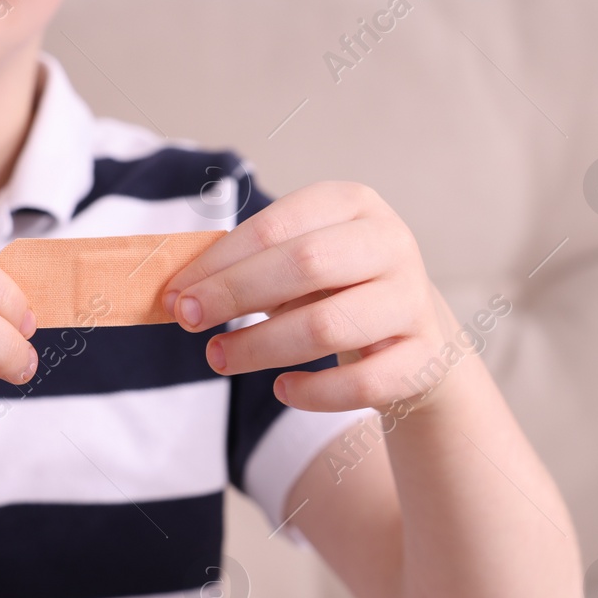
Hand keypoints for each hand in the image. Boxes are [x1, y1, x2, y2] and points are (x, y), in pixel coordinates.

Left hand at [162, 182, 452, 412]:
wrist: (417, 338)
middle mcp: (391, 244)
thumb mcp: (299, 265)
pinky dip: (313, 392)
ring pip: (328, 326)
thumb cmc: (338, 292)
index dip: (220, 261)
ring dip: (261, 346)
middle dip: (234, 295)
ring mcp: (412, 301)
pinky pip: (361, 383)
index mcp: (353, 205)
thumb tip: (176, 294)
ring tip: (220, 357)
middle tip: (187, 321)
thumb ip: (246, 269)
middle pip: (306, 265)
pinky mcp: (423, 358)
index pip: (277, 226)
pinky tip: (282, 389)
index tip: (174, 293)